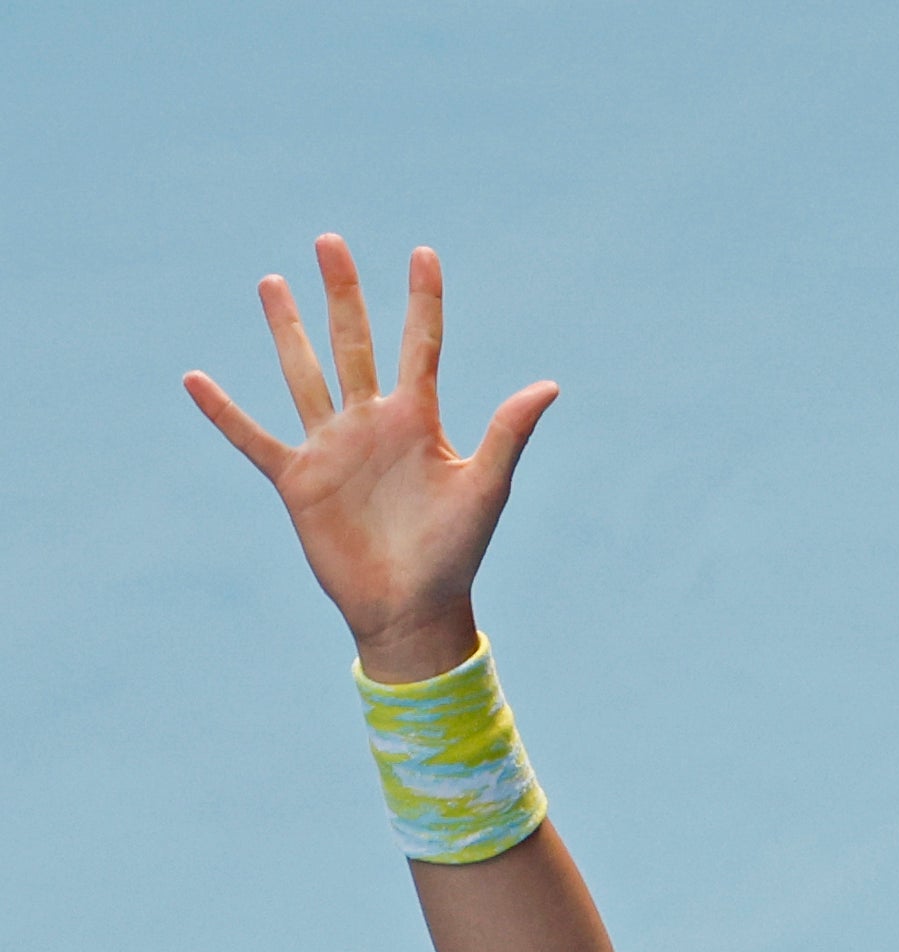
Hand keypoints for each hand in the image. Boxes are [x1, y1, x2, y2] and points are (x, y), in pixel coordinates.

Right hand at [184, 236, 558, 681]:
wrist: (412, 608)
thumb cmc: (456, 552)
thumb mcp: (486, 488)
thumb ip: (508, 434)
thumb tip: (548, 386)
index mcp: (418, 422)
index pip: (421, 346)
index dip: (423, 301)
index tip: (423, 253)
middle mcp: (372, 424)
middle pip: (353, 343)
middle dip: (342, 294)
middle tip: (330, 241)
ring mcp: (331, 449)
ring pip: (304, 375)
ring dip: (287, 330)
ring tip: (272, 282)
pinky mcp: (297, 481)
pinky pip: (252, 438)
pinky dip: (224, 412)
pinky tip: (195, 379)